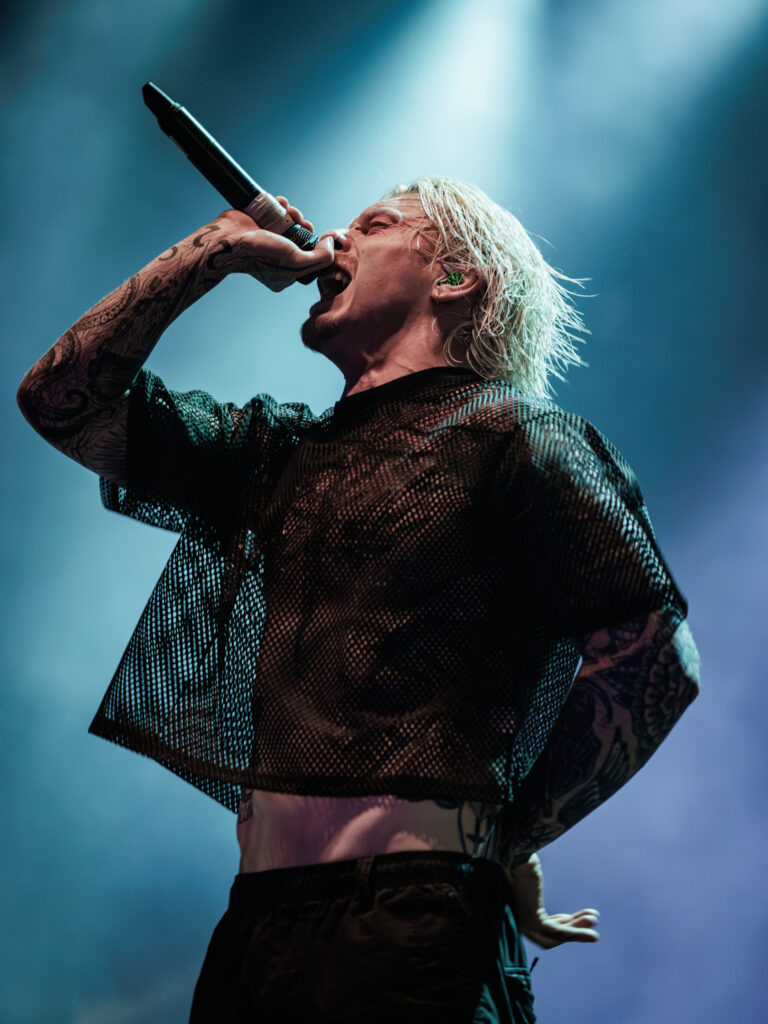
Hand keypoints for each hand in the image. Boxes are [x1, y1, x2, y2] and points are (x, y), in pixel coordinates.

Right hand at [210, 197, 334, 291]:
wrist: (230, 238)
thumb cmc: (260, 254)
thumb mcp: (296, 262)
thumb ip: (320, 258)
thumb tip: (330, 244)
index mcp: (286, 274)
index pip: (310, 260)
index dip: (317, 246)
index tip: (318, 237)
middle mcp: (278, 258)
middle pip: (301, 239)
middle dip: (304, 226)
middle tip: (302, 222)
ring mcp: (269, 239)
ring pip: (290, 223)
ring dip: (294, 213)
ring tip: (289, 211)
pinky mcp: (262, 223)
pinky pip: (277, 212)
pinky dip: (281, 205)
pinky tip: (280, 203)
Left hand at [506, 853, 600, 948]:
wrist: (517, 855)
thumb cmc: (522, 863)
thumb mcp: (531, 882)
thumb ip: (534, 891)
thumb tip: (538, 883)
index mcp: (519, 913)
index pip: (543, 928)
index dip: (562, 924)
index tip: (576, 916)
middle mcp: (519, 922)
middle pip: (550, 936)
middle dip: (573, 931)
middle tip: (592, 919)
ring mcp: (524, 923)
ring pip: (556, 936)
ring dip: (578, 934)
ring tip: (595, 935)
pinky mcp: (532, 921)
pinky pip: (558, 932)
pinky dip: (576, 934)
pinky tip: (592, 934)